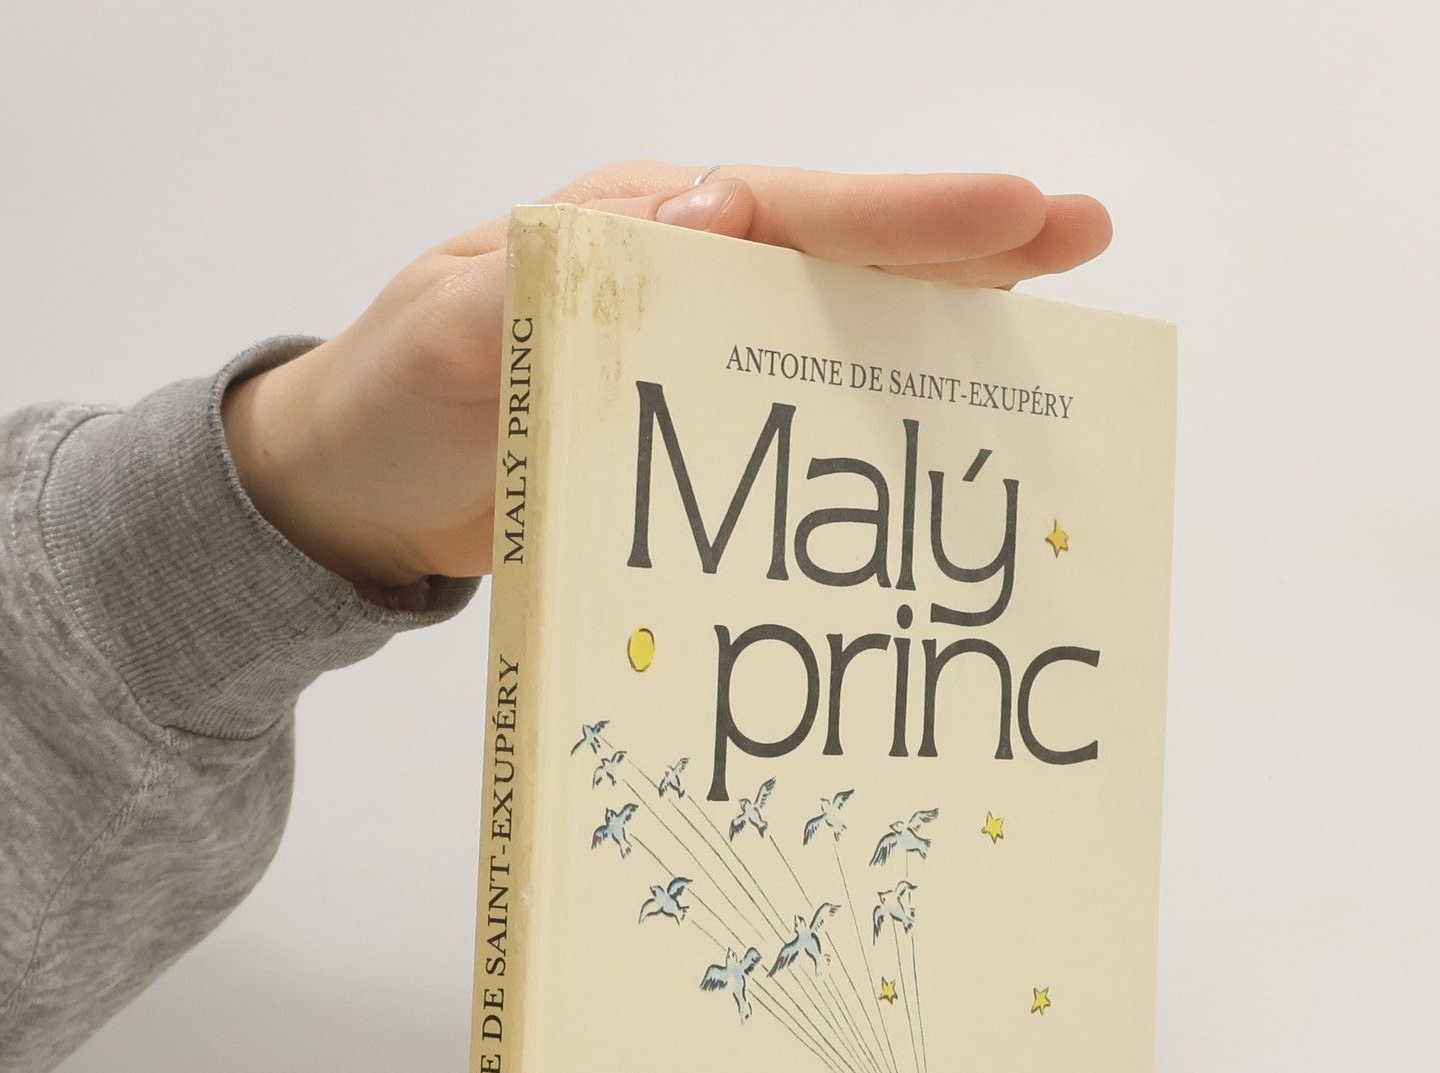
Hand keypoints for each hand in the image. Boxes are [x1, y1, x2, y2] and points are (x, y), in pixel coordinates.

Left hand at [222, 161, 1110, 589]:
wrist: (354, 498)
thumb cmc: (386, 404)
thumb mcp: (445, 330)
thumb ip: (553, 275)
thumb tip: (704, 212)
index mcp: (630, 227)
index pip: (790, 207)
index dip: (906, 215)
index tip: (1018, 211)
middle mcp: (679, 275)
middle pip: (843, 251)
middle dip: (964, 244)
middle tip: (1085, 234)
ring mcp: (691, 352)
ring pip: (839, 322)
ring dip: (940, 324)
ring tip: (1050, 330)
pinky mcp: (692, 425)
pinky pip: (799, 406)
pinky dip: (872, 409)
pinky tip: (938, 432)